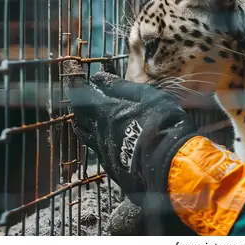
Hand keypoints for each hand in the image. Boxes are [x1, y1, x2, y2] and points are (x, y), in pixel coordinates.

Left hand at [61, 58, 199, 211]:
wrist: (168, 163)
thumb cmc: (161, 123)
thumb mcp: (147, 96)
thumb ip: (122, 87)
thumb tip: (100, 78)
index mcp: (107, 111)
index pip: (84, 96)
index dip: (78, 87)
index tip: (76, 80)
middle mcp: (99, 131)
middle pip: (80, 116)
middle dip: (79, 106)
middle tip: (80, 99)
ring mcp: (104, 150)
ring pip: (86, 135)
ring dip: (84, 124)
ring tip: (87, 119)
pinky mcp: (111, 166)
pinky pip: (97, 150)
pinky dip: (97, 140)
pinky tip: (103, 140)